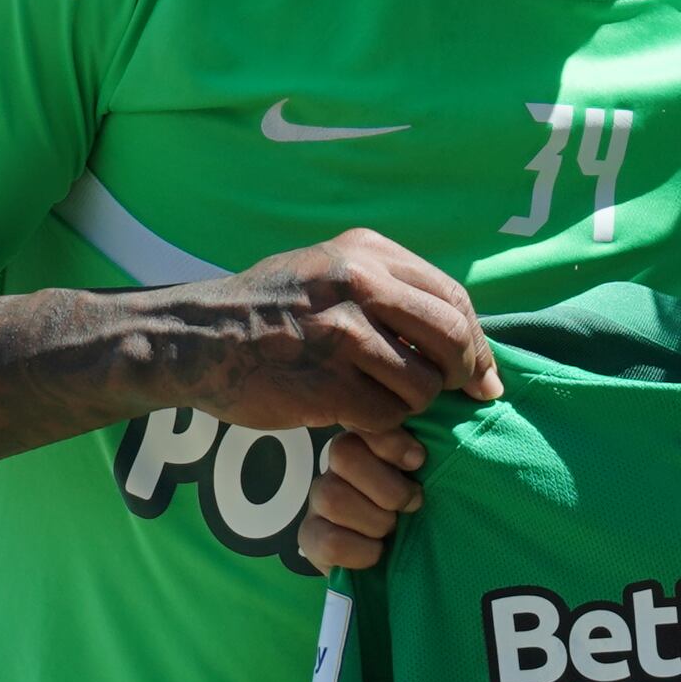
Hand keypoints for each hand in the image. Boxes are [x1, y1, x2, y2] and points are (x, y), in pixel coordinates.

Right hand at [158, 231, 498, 431]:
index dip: (477, 343)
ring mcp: (343, 333)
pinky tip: (357, 420)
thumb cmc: (268, 310)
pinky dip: (381, 428)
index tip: (482, 373)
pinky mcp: (327, 382)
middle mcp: (360, 284)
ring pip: (423, 384)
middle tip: (466, 397)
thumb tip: (463, 336)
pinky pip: (387, 416)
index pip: (452, 298)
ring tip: (382, 402)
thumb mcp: (329, 271)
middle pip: (452, 337)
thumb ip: (389, 290)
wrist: (198, 338)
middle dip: (466, 374)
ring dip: (412, 404)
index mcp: (367, 253)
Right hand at [297, 423, 428, 574]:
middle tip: (410, 505)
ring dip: (376, 520)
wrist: (397, 563)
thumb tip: (427, 451)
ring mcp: (317, 502)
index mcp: (365, 445)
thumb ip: (422, 460)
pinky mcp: (310, 537)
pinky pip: (331, 542)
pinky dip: (363, 551)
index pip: (363, 425)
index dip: (391, 442)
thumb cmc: (415, 515)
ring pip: (334, 497)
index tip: (419, 461)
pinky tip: (377, 553)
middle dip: (387, 486)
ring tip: (391, 532)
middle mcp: (335, 468)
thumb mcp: (424, 482)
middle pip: (343, 453)